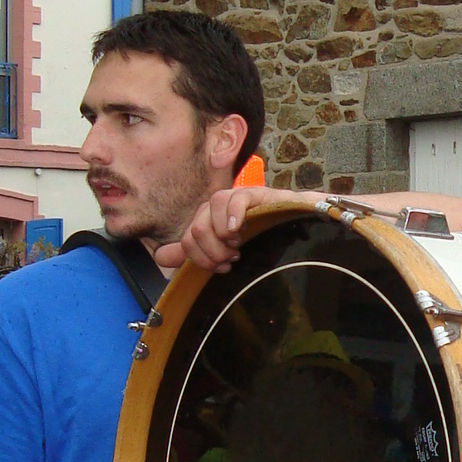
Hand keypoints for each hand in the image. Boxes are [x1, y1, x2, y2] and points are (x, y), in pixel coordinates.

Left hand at [155, 186, 289, 273]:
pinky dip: (233, 216)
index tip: (221, 268)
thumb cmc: (266, 244)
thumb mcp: (227, 256)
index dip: (200, 259)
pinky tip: (240, 229)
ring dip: (223, 236)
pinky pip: (234, 198)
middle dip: (213, 251)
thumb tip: (160, 256)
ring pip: (211, 209)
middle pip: (196, 227)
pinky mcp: (254, 193)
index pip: (187, 240)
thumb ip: (193, 255)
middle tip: (233, 259)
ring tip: (239, 245)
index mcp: (208, 224)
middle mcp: (217, 210)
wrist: (301, 231)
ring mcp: (235, 199)